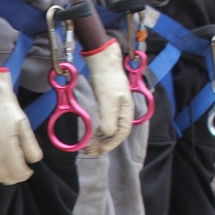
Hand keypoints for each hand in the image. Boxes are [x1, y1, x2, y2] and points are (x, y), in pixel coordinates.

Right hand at [0, 67, 42, 184]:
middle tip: (16, 168)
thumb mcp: (22, 123)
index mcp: (7, 148)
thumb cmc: (2, 106)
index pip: (17, 174)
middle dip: (13, 176)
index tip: (27, 170)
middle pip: (4, 178)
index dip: (24, 174)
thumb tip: (33, 162)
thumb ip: (30, 146)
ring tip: (3, 165)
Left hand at [81, 38, 133, 154]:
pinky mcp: (107, 105)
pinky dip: (97, 130)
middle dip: (102, 144)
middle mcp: (122, 113)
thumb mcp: (108, 101)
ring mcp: (114, 109)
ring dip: (99, 139)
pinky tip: (91, 134)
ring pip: (108, 129)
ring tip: (87, 146)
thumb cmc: (108, 80)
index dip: (109, 144)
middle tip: (89, 151)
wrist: (103, 62)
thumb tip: (107, 134)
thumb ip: (109, 119)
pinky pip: (104, 122)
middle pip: (114, 134)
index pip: (120, 135)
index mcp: (127, 113)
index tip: (98, 151)